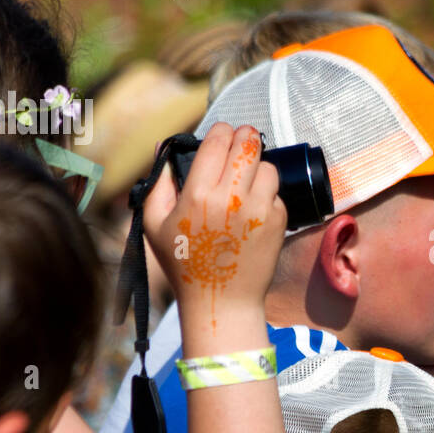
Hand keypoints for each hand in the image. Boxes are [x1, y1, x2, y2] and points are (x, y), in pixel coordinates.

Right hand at [142, 123, 286, 333]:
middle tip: (243, 140)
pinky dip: (268, 195)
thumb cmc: (184, 264)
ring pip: (268, 166)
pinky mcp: (278, 222)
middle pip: (249, 144)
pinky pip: (277, 193)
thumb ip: (159, 183)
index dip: (222, 131)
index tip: (222, 133)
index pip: (218, 141)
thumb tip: (166, 148)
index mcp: (198, 195)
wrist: (221, 301)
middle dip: (246, 137)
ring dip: (259, 166)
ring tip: (247, 178)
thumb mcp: (155, 225)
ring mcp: (259, 210)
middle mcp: (231, 198)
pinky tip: (254, 208)